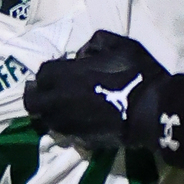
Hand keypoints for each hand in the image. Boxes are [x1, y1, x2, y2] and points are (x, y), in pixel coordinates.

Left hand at [25, 31, 183, 167]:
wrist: (151, 111)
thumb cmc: (135, 74)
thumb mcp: (118, 44)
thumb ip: (94, 43)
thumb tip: (82, 54)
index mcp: (65, 75)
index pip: (42, 73)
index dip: (49, 71)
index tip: (59, 69)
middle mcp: (59, 101)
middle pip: (32, 102)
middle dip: (36, 94)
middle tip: (45, 90)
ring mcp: (69, 123)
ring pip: (46, 119)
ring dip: (49, 111)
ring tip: (62, 106)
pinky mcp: (80, 140)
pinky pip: (64, 132)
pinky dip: (66, 124)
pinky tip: (78, 119)